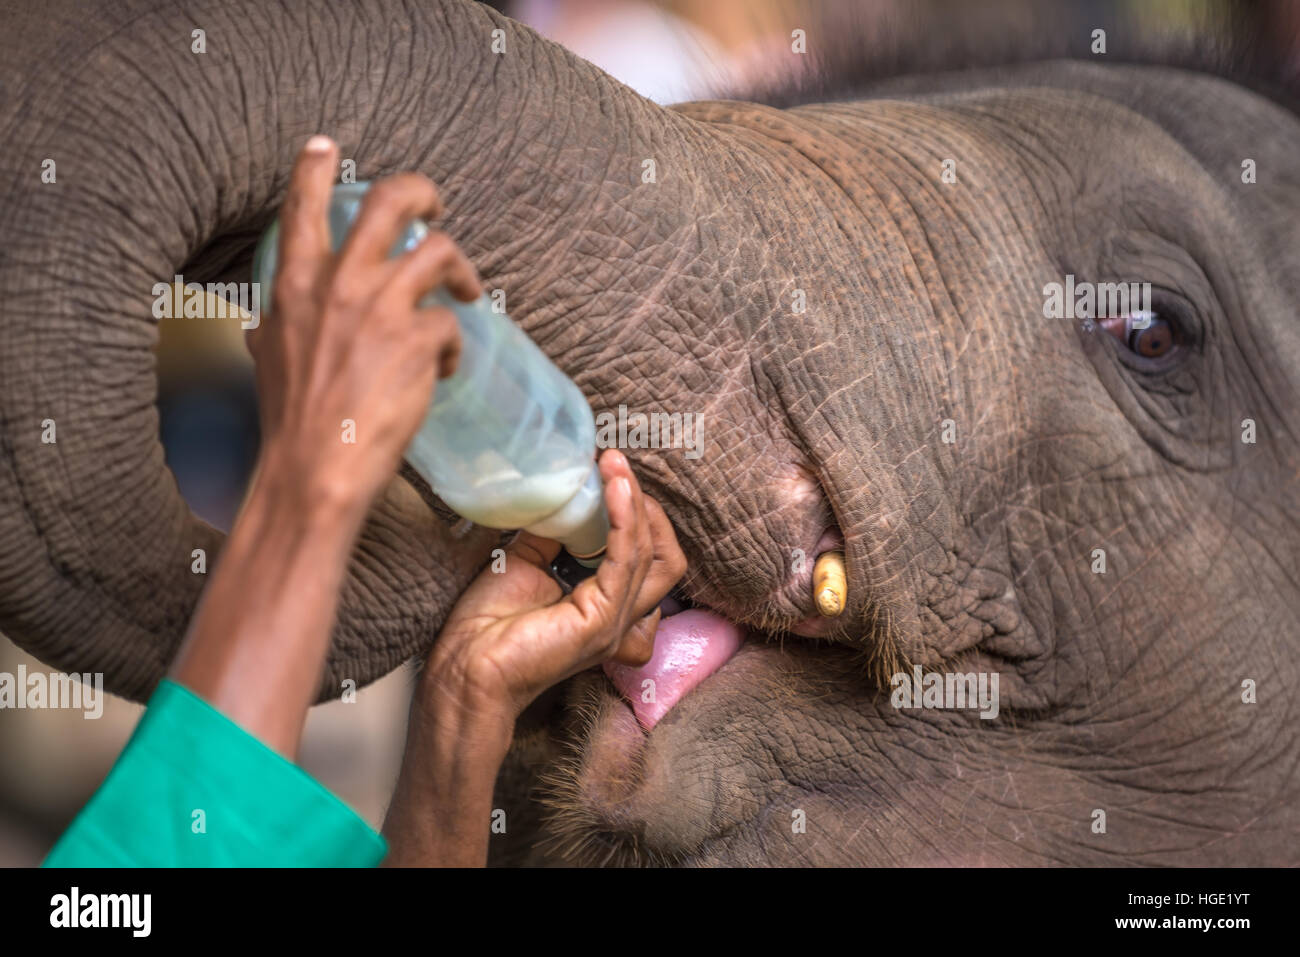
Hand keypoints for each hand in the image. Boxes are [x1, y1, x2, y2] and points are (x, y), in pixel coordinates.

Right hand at [248, 135, 481, 519]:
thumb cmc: (291, 424)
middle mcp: (338, 283)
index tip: (327, 147)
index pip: (302, 205)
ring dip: (461, 269)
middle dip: (422, 192)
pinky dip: (453, 347)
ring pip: (439, 251)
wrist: (313, 470)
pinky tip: (444, 370)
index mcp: (294, 284)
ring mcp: (381, 308)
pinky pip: (452, 325)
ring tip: (468, 293)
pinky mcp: (418, 340)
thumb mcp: (268, 362)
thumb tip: (267, 329)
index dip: (316, 167)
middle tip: (436, 207)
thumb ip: (275, 331)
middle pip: (391, 201)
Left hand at [382, 449, 684, 864]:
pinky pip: (627, 561)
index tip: (609, 474)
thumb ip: (554, 534)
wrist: (464, 666)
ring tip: (614, 466)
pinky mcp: (602, 620)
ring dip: (635, 503)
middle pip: (665, 557)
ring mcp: (616, 622)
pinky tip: (613, 488)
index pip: (648, 557)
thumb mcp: (527, 562)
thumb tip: (567, 495)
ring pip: (653, 554)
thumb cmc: (488, 626)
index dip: (636, 515)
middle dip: (647, 508)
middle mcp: (622, 619)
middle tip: (617, 471)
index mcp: (607, 608)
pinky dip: (624, 520)